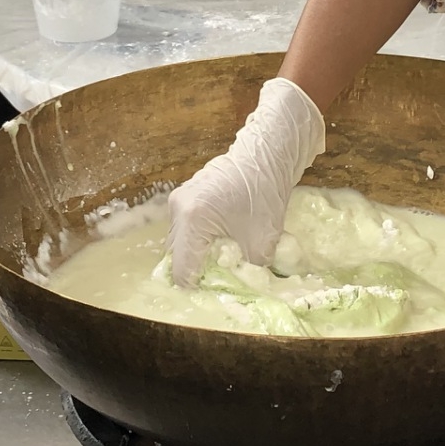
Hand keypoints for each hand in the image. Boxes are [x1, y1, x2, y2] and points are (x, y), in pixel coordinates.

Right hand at [167, 78, 324, 285]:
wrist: (268, 152)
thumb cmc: (266, 193)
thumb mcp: (262, 243)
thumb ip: (247, 272)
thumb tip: (240, 291)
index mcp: (192, 219)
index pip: (182, 270)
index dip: (198, 287)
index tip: (218, 293)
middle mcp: (178, 209)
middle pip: (177, 257)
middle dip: (196, 273)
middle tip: (221, 283)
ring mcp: (179, 200)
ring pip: (180, 243)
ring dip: (197, 257)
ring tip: (222, 265)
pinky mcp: (186, 196)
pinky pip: (185, 229)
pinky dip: (198, 242)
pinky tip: (220, 245)